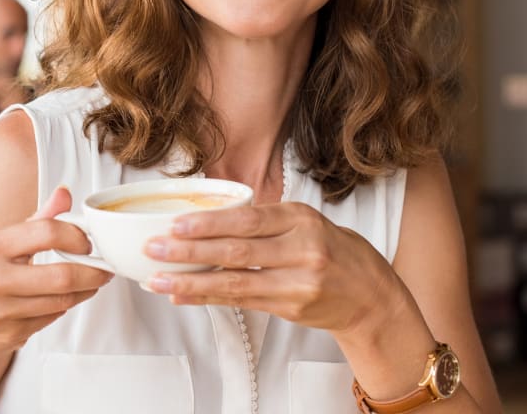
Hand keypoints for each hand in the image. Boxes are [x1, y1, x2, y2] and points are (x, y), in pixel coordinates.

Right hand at [0, 187, 112, 372]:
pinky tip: (64, 298)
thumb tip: (65, 193)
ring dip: (84, 290)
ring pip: (61, 300)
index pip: (46, 232)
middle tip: (104, 267)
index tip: (88, 241)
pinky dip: (63, 307)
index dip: (77, 236)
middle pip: (62, 275)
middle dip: (93, 271)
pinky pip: (51, 319)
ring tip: (92, 281)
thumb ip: (34, 221)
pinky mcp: (8, 337)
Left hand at [143, 202, 393, 332]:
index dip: (209, 223)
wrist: (372, 295)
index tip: (176, 224)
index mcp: (301, 219)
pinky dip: (209, 298)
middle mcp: (301, 249)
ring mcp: (297, 282)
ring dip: (191, 282)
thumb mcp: (307, 223)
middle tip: (155, 248)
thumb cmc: (335, 252)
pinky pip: (242, 301)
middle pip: (236, 250)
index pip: (248, 220)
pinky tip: (184, 296)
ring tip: (159, 280)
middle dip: (190, 250)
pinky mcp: (291, 308)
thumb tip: (210, 222)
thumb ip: (266, 222)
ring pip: (234, 281)